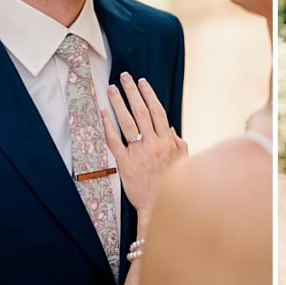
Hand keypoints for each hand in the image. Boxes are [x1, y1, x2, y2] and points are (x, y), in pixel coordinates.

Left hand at [102, 72, 187, 224]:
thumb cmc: (173, 184)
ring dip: (119, 103)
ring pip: (127, 122)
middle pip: (142, 112)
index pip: (158, 111)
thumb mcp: (182, 161)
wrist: (160, 206)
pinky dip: (108, 126)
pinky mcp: (125, 164)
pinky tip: (103, 113)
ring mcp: (138, 153)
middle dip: (132, 92)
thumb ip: (178, 142)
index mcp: (168, 141)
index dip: (149, 95)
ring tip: (112, 89)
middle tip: (125, 78)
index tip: (142, 82)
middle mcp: (153, 143)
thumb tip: (171, 128)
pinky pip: (115, 141)